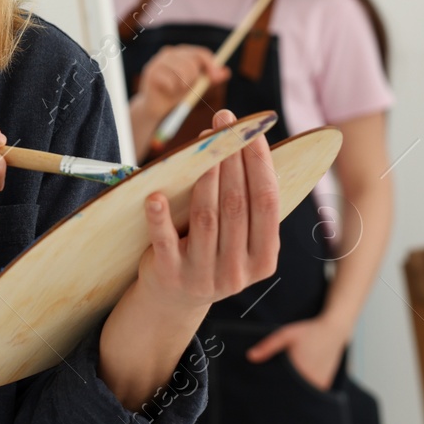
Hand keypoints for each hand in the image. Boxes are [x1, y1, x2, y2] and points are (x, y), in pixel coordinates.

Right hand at [129, 45, 230, 157]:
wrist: (154, 108)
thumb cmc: (175, 94)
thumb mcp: (195, 86)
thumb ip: (209, 78)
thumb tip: (226, 72)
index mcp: (180, 53)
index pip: (200, 53)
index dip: (211, 64)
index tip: (216, 78)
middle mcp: (168, 53)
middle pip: (193, 60)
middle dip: (195, 78)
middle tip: (188, 89)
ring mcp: (158, 61)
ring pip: (183, 71)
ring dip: (184, 85)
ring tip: (177, 91)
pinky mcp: (151, 72)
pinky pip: (171, 81)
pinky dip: (173, 91)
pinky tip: (166, 92)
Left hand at [134, 109, 279, 319]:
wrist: (175, 299)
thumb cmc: (213, 253)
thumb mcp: (240, 240)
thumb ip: (249, 205)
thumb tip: (248, 144)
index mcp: (263, 260)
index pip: (268, 203)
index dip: (260, 164)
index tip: (253, 131)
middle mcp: (237, 272)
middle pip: (237, 205)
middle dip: (231, 158)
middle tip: (224, 123)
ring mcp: (203, 276)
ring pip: (207, 218)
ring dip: (205, 176)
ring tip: (202, 143)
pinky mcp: (170, 275)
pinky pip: (165, 241)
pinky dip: (160, 217)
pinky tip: (155, 195)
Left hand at [246, 316, 350, 390]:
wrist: (333, 331)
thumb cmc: (308, 332)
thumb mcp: (286, 334)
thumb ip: (268, 346)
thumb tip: (250, 357)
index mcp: (300, 372)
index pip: (282, 391)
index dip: (272, 394)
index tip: (263, 395)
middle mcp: (311, 382)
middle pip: (292, 395)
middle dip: (282, 395)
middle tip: (269, 396)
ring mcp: (319, 385)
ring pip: (302, 395)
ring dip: (294, 393)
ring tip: (284, 389)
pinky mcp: (325, 384)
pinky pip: (310, 393)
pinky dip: (304, 390)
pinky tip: (297, 383)